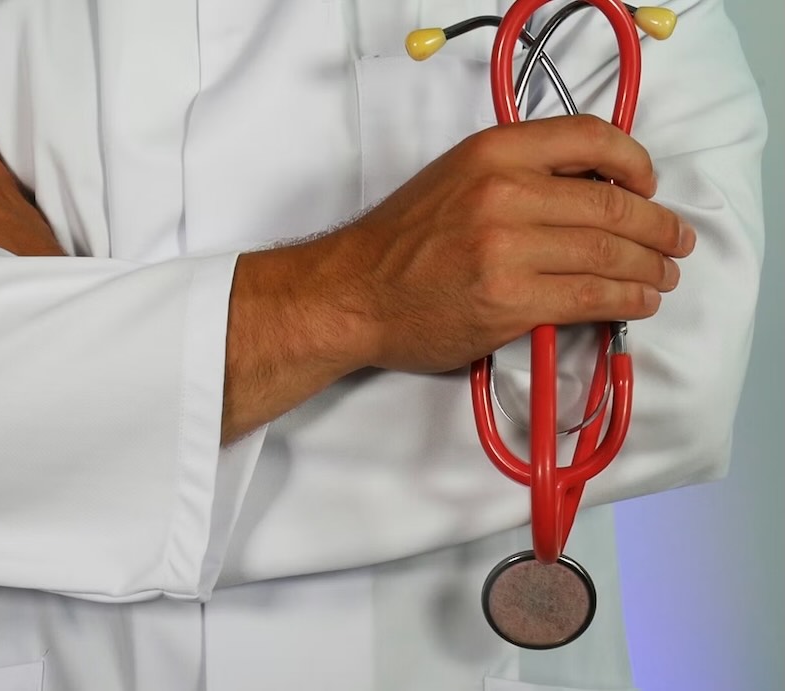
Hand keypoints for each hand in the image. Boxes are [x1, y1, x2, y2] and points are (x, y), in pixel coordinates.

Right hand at [303, 114, 695, 373]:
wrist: (353, 293)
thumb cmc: (399, 242)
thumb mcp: (455, 178)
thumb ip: (516, 173)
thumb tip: (590, 190)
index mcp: (492, 152)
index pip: (590, 137)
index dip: (635, 162)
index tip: (647, 184)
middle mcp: (504, 193)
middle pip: (612, 203)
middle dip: (658, 226)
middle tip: (674, 240)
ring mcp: (508, 249)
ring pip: (609, 252)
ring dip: (650, 267)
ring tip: (664, 275)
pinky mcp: (511, 301)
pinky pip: (592, 297)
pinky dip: (627, 299)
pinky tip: (638, 301)